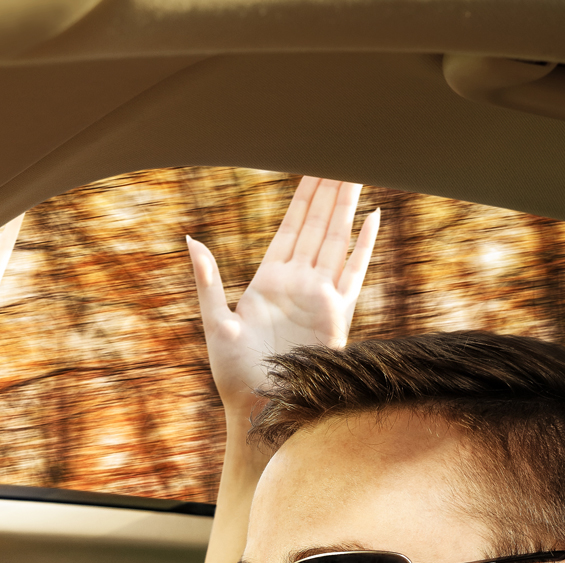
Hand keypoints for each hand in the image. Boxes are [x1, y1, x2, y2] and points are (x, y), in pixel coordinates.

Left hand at [187, 176, 379, 414]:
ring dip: (347, 208)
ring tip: (359, 172)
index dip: (303, 195)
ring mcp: (319, 296)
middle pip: (318, 225)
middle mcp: (297, 283)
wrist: (258, 407)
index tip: (314, 163)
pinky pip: (354, 273)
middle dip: (330, 189)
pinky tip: (373, 218)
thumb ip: (207, 281)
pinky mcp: (337, 315)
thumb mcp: (214, 324)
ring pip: (337, 240)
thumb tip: (191, 240)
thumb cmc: (232, 374)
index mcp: (269, 280)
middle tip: (342, 151)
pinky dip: (363, 247)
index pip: (291, 226)